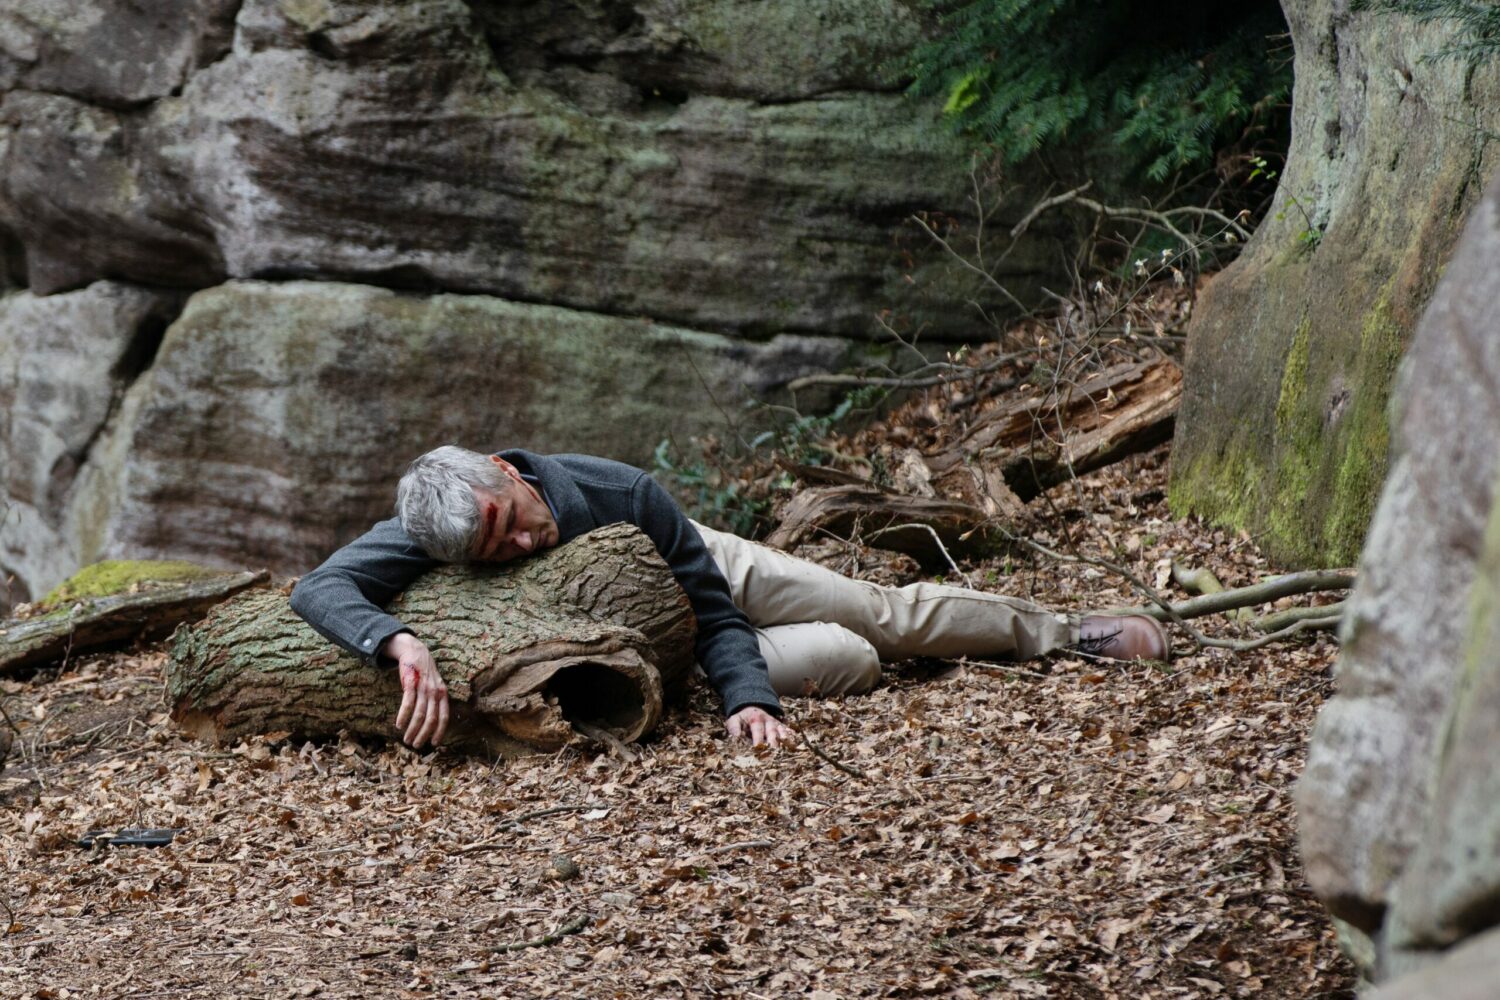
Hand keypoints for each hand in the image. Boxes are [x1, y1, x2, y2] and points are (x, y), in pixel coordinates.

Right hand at [388, 633, 448, 748]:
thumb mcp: (435, 685)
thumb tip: (432, 722)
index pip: (444, 717)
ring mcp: (423, 687)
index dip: (439, 731)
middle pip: (431, 719)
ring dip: (412, 729)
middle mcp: (435, 692)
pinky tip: (399, 725)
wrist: (415, 651)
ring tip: (406, 739)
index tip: (434, 744)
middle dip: (423, 734)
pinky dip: (403, 716)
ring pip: (419, 714)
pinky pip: (408, 703)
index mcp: (443, 694)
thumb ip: (435, 701)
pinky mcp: (411, 683)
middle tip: (415, 745)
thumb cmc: (424, 673)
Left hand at [726, 706, 792, 747]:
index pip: (758, 730)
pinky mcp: (782, 727)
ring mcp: (777, 724)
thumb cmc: (743, 718)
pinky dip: (792, 737)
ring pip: (783, 732)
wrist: (752, 708)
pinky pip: (789, 731)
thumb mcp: (735, 720)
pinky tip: (795, 745)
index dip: (758, 740)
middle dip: (773, 744)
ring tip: (786, 752)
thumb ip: (734, 728)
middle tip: (773, 756)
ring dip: (785, 741)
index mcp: (756, 719)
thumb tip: (735, 739)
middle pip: (772, 732)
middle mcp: (768, 721)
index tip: (757, 750)